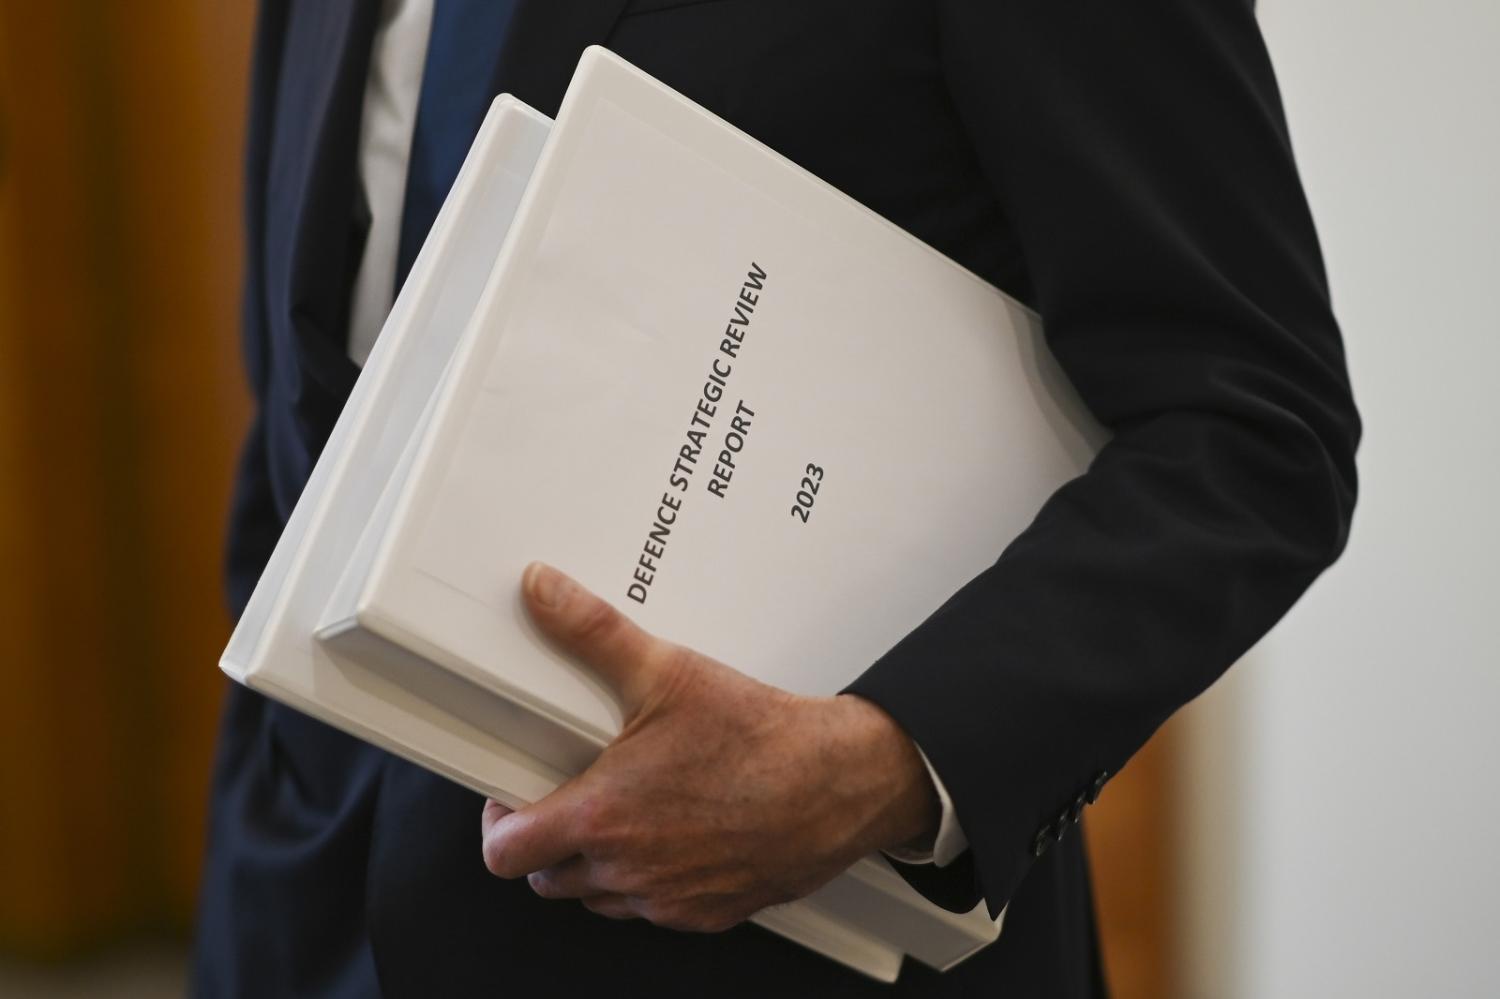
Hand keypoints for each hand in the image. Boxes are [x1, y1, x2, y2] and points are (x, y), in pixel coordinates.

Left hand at [480, 562, 938, 932]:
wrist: (842, 781)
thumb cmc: (761, 737)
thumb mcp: (669, 670)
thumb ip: (593, 631)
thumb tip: (542, 590)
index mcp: (602, 817)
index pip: (506, 853)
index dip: (497, 826)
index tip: (513, 798)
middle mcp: (629, 870)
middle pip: (548, 879)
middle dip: (548, 842)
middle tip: (572, 796)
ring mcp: (669, 899)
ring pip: (600, 898)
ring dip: (598, 864)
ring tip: (626, 812)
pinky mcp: (710, 913)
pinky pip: (656, 909)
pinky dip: (651, 880)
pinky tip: (677, 834)